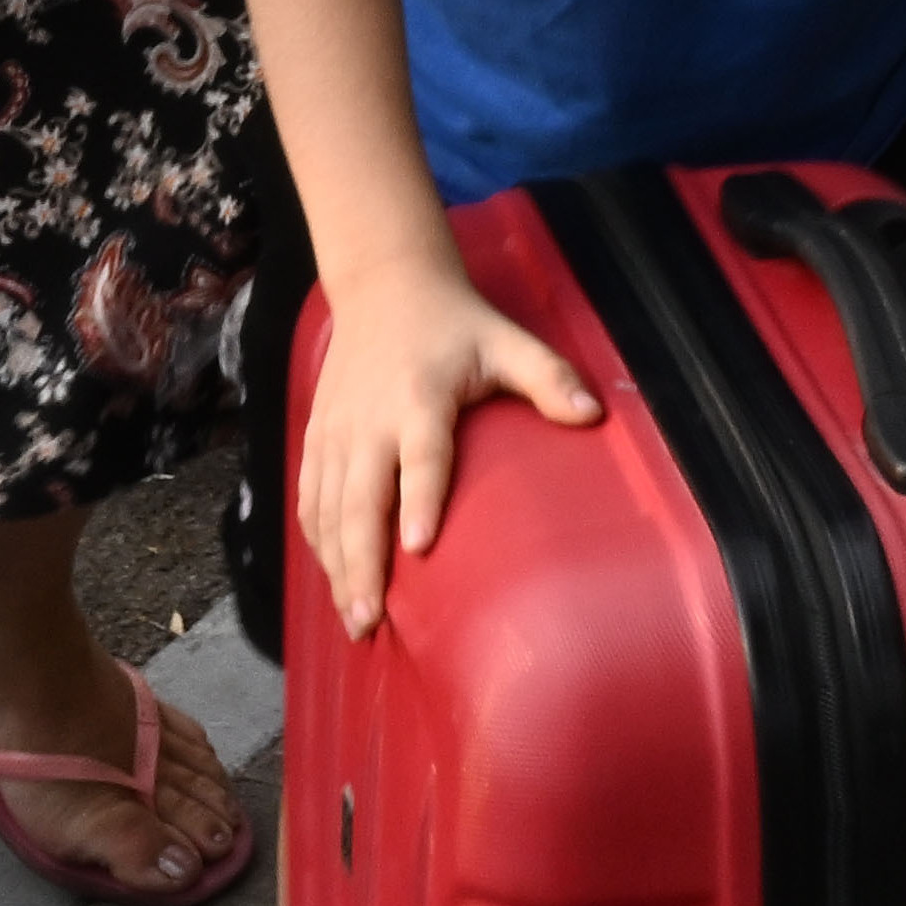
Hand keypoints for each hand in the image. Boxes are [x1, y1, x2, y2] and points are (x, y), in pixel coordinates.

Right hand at [294, 250, 602, 639]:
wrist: (384, 285)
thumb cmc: (456, 323)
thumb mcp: (508, 341)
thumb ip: (550, 378)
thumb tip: (596, 416)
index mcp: (420, 396)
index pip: (422, 455)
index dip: (420, 500)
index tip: (420, 548)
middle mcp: (370, 419)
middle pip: (360, 499)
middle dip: (362, 563)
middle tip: (372, 619)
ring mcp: (337, 431)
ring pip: (327, 508)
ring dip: (337, 566)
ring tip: (354, 618)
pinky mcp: (316, 436)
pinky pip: (309, 498)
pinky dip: (317, 542)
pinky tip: (332, 578)